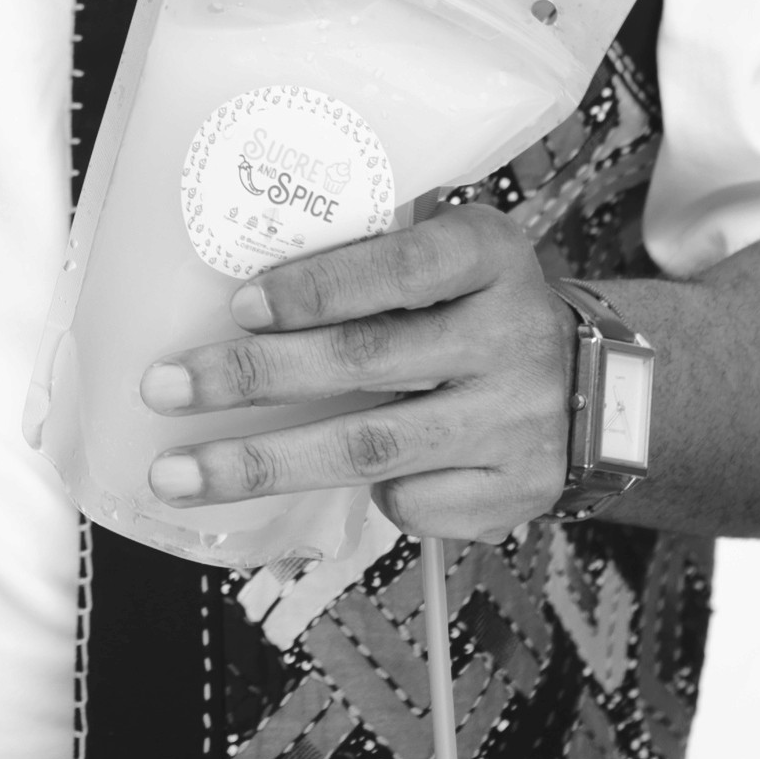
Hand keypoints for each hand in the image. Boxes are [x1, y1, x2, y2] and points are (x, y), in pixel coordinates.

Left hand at [137, 205, 580, 537]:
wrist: (596, 387)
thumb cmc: (476, 308)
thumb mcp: (447, 257)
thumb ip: (371, 264)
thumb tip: (238, 302)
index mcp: (489, 255)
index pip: (401, 268)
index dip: (318, 288)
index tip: (238, 305)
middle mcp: (511, 336)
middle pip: (367, 364)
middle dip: (253, 377)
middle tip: (163, 389)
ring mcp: (518, 421)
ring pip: (371, 448)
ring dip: (262, 462)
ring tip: (177, 473)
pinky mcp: (516, 492)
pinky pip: (409, 502)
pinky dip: (359, 496)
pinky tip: (334, 479)